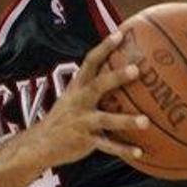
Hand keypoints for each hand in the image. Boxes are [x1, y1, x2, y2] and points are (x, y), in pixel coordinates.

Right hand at [30, 32, 149, 167]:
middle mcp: (79, 101)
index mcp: (77, 87)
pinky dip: (123, 149)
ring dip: (126, 120)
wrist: (40, 143)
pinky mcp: (85, 141)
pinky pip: (107, 146)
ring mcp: (81, 121)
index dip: (104, 47)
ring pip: (105, 119)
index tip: (120, 34)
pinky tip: (140, 152)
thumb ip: (94, 85)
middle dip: (116, 77)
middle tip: (136, 69)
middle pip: (98, 85)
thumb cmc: (64, 117)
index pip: (90, 62)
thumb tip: (120, 69)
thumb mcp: (73, 97)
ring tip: (146, 121)